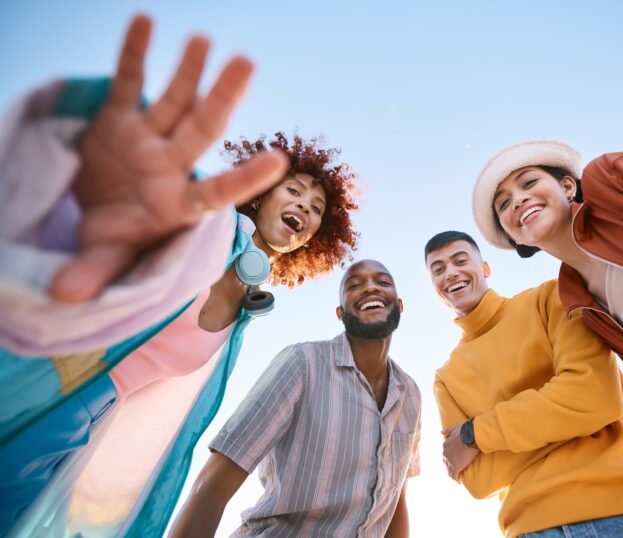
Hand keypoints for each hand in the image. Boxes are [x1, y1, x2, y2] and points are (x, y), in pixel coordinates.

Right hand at [49, 14, 287, 302]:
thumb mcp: (104, 257)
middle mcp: (169, 166)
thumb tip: (62, 296)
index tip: (280, 160)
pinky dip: (134, 53)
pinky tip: (145, 21)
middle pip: (203, 128)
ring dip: (188, 70)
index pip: (217, 190)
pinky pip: (127, 81)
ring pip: (173, 100)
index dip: (245, 177)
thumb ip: (93, 272)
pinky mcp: (119, 120)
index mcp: (177, 204)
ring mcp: (147, 140)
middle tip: (246, 61)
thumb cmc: (114, 240)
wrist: (92, 213)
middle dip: (223, 97)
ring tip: (204, 40)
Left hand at [441, 424, 478, 481]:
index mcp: (445, 445)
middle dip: (450, 467)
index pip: (446, 454)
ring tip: (457, 477)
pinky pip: (454, 476)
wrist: (470, 435)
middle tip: (457, 469)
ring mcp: (450, 461)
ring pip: (449, 471)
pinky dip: (456, 479)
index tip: (455, 460)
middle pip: (446, 463)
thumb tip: (441, 433)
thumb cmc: (465, 430)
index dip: (450, 458)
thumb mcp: (454, 428)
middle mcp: (445, 454)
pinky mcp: (456, 467)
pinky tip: (459, 481)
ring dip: (453, 474)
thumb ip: (448, 431)